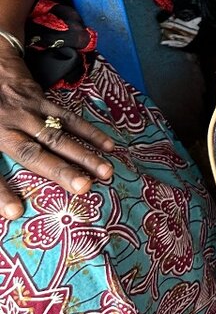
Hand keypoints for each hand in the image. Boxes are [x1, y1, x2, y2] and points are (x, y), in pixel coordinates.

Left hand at [0, 46, 114, 219]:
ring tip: (106, 172)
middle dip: (59, 171)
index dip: (1, 194)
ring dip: (83, 154)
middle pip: (32, 153)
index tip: (15, 212)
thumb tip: (4, 202)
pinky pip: (67, 118)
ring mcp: (24, 113)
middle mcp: (4, 126)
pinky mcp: (39, 101)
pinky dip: (88, 132)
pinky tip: (107, 146)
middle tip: (84, 188)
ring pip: (56, 136)